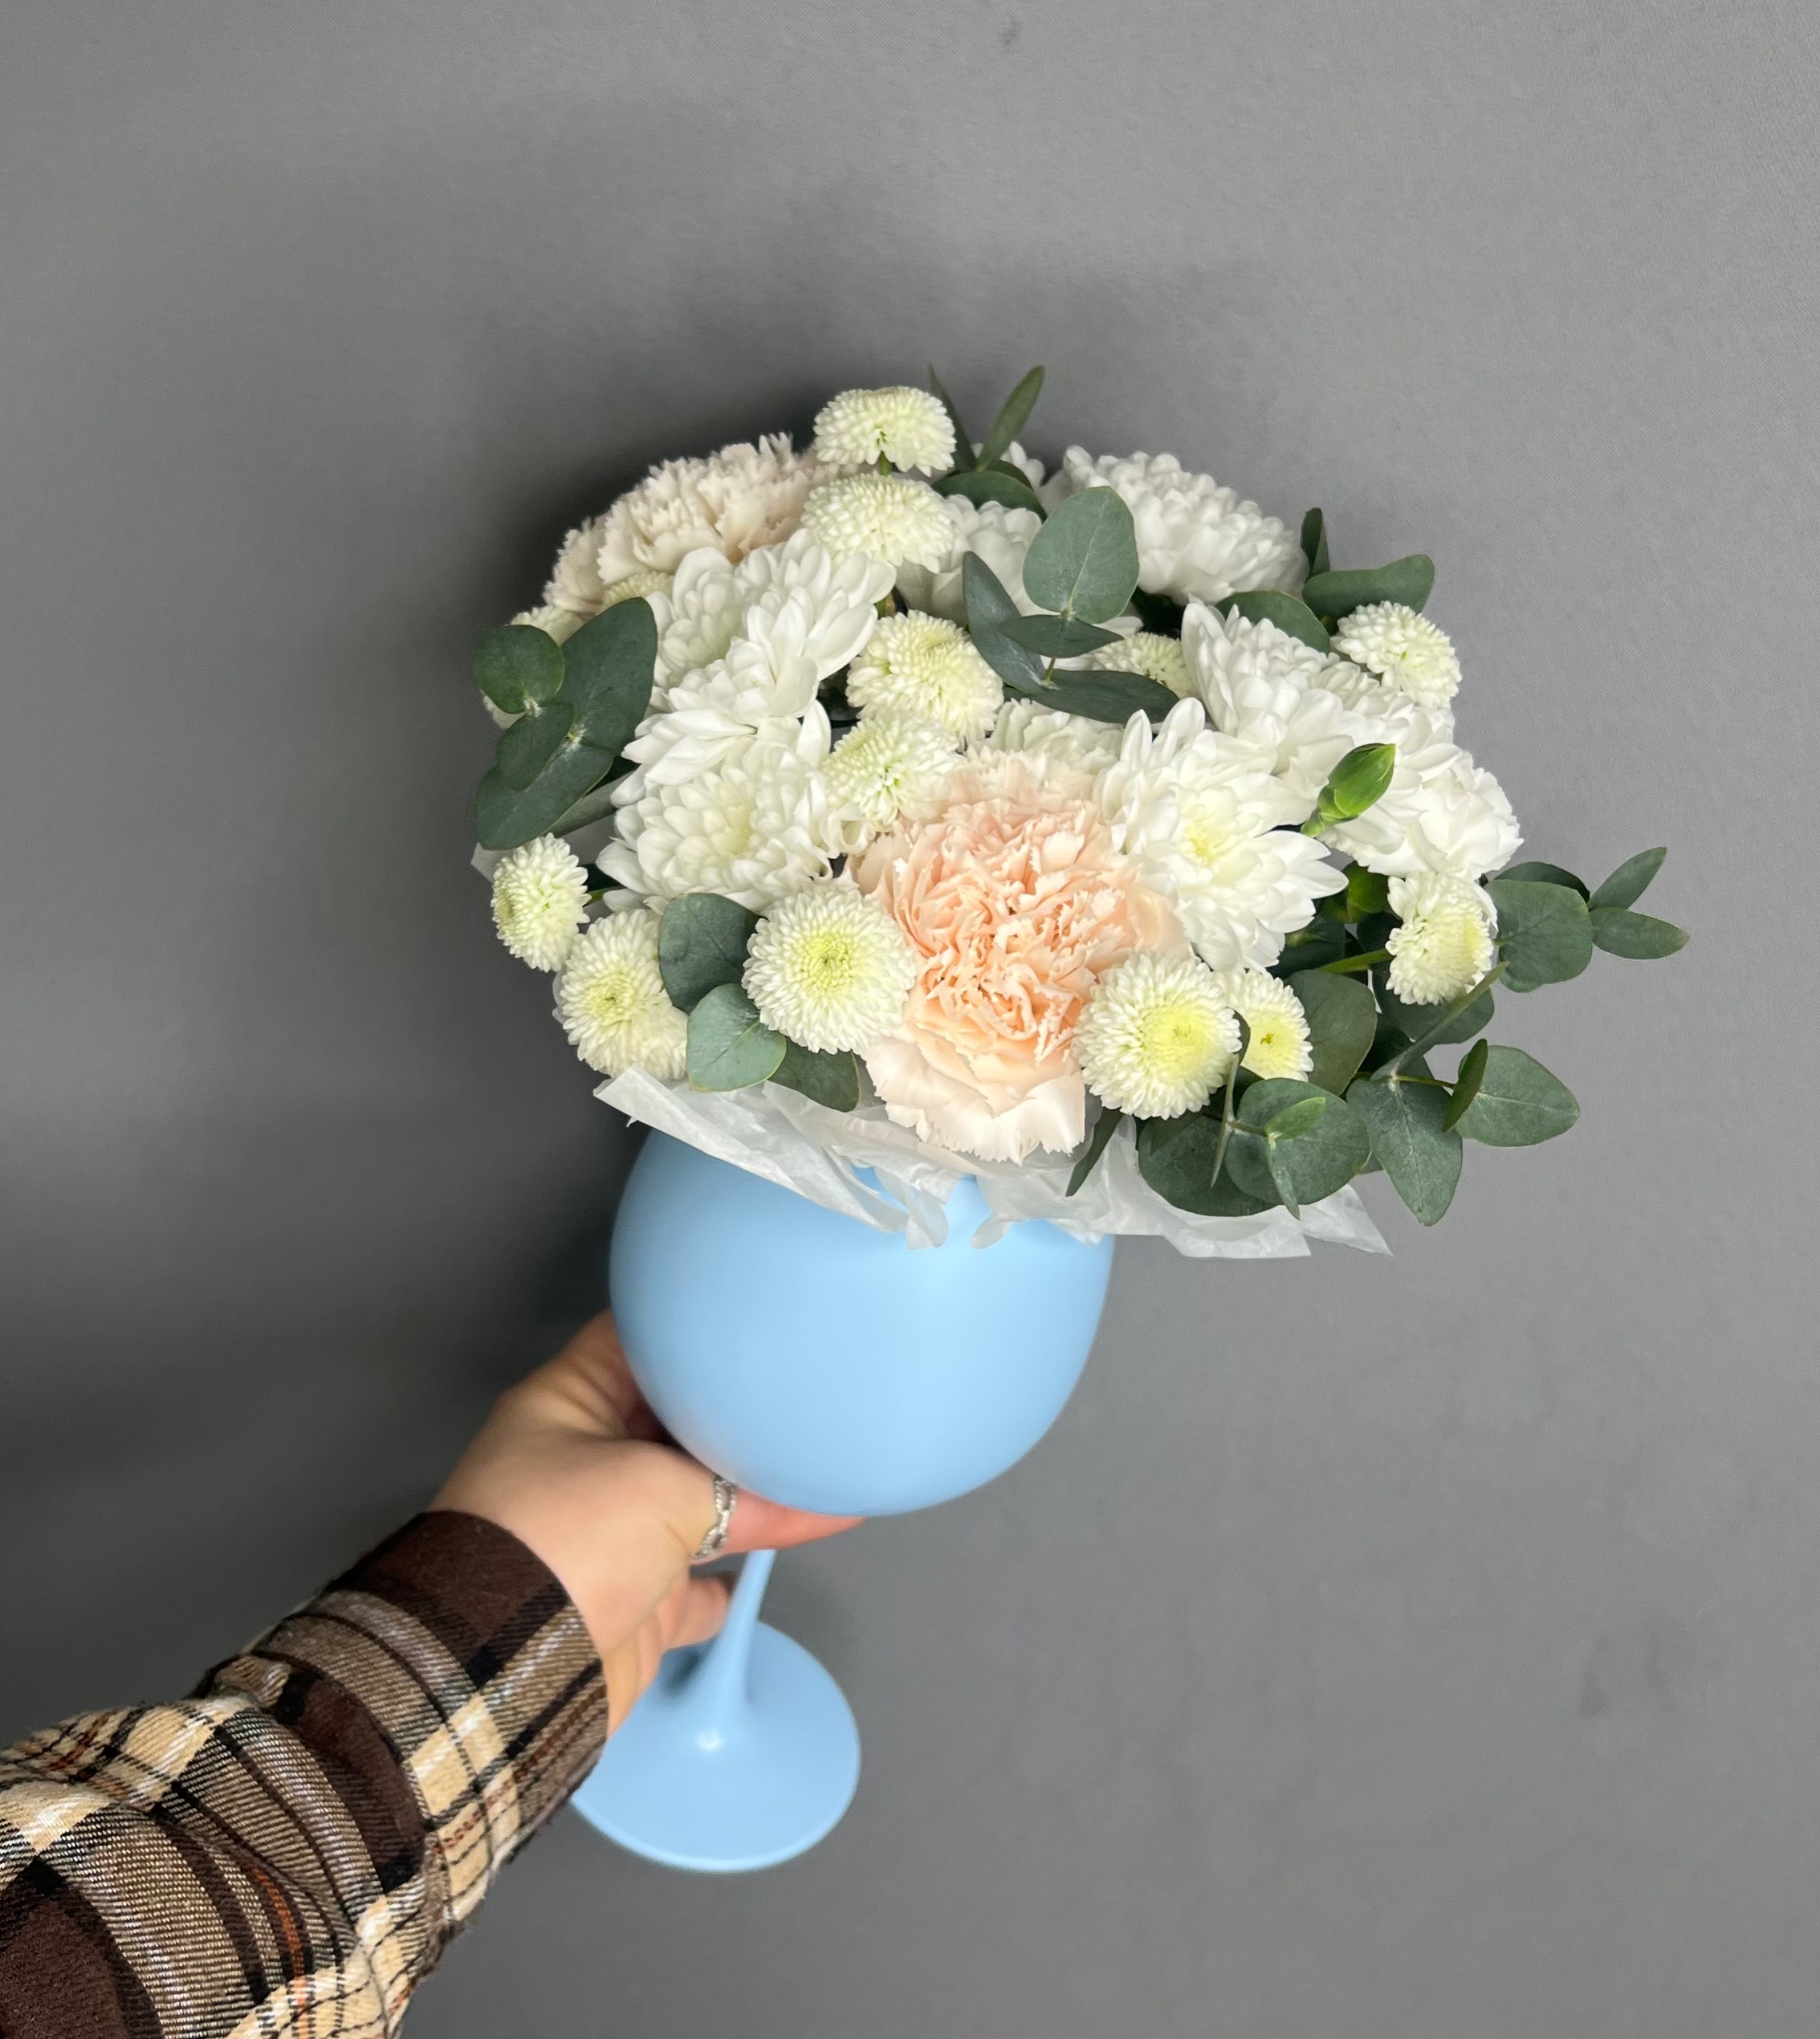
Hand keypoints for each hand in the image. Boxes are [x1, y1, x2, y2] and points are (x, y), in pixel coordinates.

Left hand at [433, 1311, 858, 1729]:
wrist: (513, 1674)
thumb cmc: (564, 1543)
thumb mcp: (660, 1489)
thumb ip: (742, 1488)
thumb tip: (818, 1495)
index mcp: (568, 1403)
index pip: (639, 1339)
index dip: (696, 1327)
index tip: (761, 1323)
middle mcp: (586, 1460)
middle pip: (675, 1421)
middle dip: (737, 1414)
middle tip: (809, 1391)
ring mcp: (610, 1531)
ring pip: (694, 1499)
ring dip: (749, 1493)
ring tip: (821, 1464)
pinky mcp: (633, 1598)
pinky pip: (701, 1580)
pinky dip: (740, 1573)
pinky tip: (796, 1546)